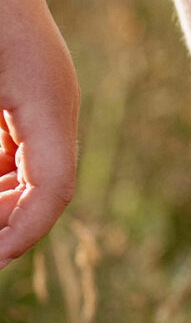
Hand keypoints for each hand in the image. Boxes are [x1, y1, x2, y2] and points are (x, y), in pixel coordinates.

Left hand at [0, 0, 77, 269]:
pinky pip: (14, 144)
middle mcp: (54, 103)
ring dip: (0, 193)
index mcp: (49, 103)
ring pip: (28, 170)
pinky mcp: (19, 89)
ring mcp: (39, 95)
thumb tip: (1, 194)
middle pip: (42, 188)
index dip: (21, 234)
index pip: (54, 193)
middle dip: (5, 216)